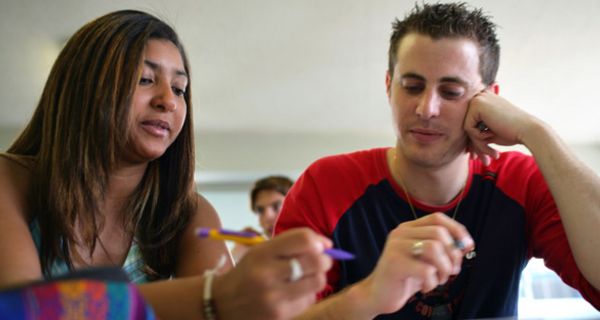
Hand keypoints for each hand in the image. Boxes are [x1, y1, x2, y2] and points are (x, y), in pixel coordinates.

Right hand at [212, 228, 332, 319]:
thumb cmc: (248, 272)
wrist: (222, 304)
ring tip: (307, 278)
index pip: (303, 239)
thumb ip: (290, 244)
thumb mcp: (261, 251)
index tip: (322, 246)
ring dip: (318, 277)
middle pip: (316, 261)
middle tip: (321, 262)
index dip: (319, 241)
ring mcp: (275, 298)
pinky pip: (309, 300)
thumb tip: (326, 245)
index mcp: (262, 253)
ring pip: (317, 282)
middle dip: (324, 260)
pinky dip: (308, 294)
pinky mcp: (281, 315)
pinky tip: (295, 293)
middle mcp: (268, 274)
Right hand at [357, 213, 473, 315]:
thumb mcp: (426, 260)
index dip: (457, 229)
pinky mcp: (394, 264)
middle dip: (452, 255)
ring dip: (444, 268)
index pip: (437, 218)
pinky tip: (425, 288)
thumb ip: (443, 250)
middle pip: (438, 233)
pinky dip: (432, 282)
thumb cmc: (406, 277)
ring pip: (434, 248)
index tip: (468, 246)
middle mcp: (400, 233)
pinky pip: (426, 270)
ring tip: (439, 280)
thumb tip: (466, 244)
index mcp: (408, 228)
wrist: (378, 295)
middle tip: (451, 271)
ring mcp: (395, 247)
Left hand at [464, 91, 537, 164]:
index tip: (479, 156)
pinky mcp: (478, 104)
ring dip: (478, 144)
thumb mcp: (490, 133)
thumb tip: (465, 148)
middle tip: (486, 161)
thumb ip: (476, 135)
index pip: (470, 123)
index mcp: (484, 100)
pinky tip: (492, 137)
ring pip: (467, 127)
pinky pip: (468, 128)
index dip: (475, 141)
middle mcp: (480, 96)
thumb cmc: (512, 133)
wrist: (529, 131)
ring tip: (492, 153)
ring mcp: (478, 98)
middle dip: (476, 145)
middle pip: (467, 125)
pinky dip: (478, 138)